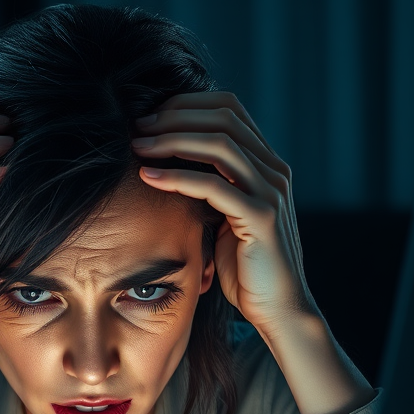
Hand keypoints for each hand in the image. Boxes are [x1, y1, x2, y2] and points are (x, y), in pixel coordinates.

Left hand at [131, 92, 314, 339]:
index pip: (229, 109)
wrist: (276, 309)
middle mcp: (274, 170)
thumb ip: (209, 187)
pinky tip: (148, 176)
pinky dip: (176, 176)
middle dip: (174, 116)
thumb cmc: (243, 268)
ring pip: (219, 145)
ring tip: (138, 146)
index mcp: (266, 164)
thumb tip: (168, 163)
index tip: (149, 118)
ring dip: (172, 140)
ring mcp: (271, 192)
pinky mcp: (261, 218)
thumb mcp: (224, 217)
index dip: (186, 104)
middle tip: (137, 127)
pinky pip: (214, 186)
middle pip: (223, 118)